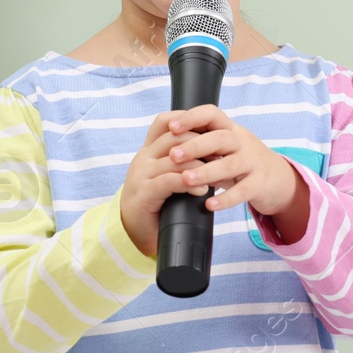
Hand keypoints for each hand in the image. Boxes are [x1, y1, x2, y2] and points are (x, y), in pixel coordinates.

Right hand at [117, 110, 213, 259]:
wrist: (131, 231)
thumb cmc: (154, 203)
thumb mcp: (165, 176)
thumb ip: (178, 162)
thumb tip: (209, 152)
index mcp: (148, 150)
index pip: (165, 122)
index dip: (188, 121)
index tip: (212, 131)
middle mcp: (143, 157)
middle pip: (175, 137)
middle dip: (202, 144)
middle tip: (221, 155)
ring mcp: (141, 174)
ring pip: (175, 159)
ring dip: (200, 166)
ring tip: (216, 176)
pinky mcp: (144, 192)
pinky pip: (169, 181)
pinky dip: (189, 184)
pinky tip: (202, 191)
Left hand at [163, 104, 298, 217]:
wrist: (277, 178)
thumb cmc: (241, 160)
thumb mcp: (225, 147)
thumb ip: (202, 143)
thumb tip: (165, 142)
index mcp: (230, 129)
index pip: (212, 114)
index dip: (192, 117)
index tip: (172, 127)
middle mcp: (242, 141)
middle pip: (220, 138)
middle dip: (195, 146)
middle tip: (173, 156)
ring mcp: (253, 161)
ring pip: (230, 164)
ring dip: (206, 172)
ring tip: (186, 180)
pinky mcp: (260, 183)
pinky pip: (243, 190)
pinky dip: (226, 198)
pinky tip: (209, 205)